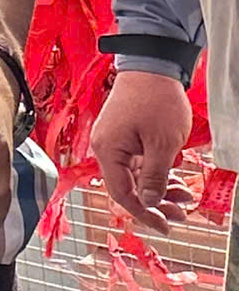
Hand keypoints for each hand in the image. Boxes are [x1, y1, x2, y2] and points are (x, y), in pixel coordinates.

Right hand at [89, 69, 193, 231]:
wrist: (152, 64)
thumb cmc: (156, 99)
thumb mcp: (162, 144)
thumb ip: (154, 177)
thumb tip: (149, 203)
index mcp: (108, 151)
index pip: (122, 194)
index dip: (144, 214)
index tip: (165, 226)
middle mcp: (106, 148)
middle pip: (129, 187)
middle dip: (156, 202)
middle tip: (182, 214)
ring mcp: (115, 141)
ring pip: (135, 176)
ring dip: (159, 188)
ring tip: (184, 195)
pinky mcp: (124, 134)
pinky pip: (138, 163)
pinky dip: (156, 172)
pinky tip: (175, 178)